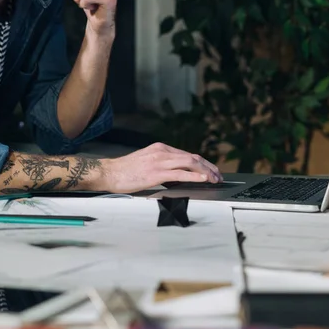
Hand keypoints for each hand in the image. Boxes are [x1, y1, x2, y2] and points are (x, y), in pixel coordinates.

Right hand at [95, 143, 222, 193]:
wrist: (109, 173)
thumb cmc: (125, 170)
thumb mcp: (146, 162)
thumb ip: (162, 165)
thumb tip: (177, 175)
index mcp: (160, 148)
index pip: (187, 154)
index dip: (203, 163)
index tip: (212, 171)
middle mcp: (161, 151)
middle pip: (192, 157)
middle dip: (208, 167)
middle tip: (219, 176)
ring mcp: (159, 161)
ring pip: (189, 163)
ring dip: (205, 171)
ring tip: (214, 179)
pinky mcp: (155, 173)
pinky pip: (179, 174)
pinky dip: (194, 176)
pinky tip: (203, 180)